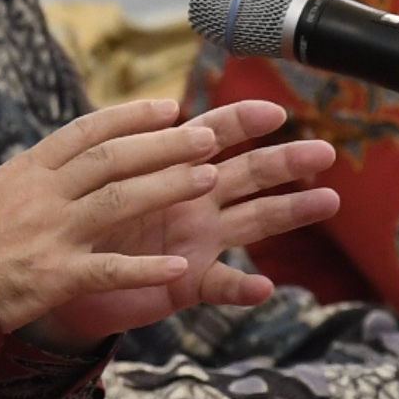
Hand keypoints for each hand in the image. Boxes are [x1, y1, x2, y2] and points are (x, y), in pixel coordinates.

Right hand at [0, 99, 222, 335]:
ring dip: (169, 187)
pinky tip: (183, 266)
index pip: (86, 132)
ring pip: (120, 201)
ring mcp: (50, 233)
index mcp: (23, 171)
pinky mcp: (54, 276)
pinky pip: (110, 269)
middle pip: (113, 159)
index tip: (168, 108)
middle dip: (165, 145)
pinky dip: (148, 268)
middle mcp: (41, 194)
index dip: (131, 117)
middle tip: (207, 135)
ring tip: (209, 178)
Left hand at [32, 99, 342, 343]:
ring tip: (327, 200)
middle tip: (325, 151)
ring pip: (254, 222)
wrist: (71, 282)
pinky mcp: (189, 284)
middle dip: (287, 160)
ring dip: (291, 211)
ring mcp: (200, 242)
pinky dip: (242, 288)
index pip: (213, 136)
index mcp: (175, 170)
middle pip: (249, 173)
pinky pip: (220, 286)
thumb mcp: (108, 181)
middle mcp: (197, 202)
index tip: (275, 111)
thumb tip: (170, 111)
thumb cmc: (90, 224)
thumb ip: (136, 151)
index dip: (242, 122)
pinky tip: (262, 288)